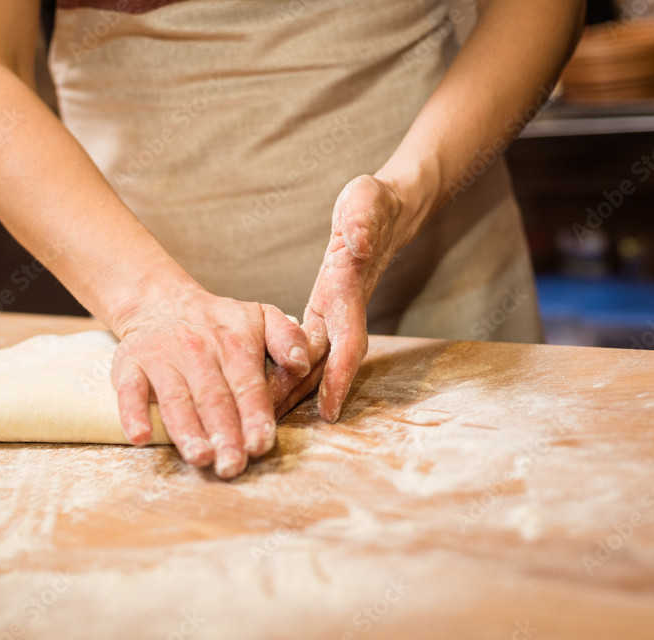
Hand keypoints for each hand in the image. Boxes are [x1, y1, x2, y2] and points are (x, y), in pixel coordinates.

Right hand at [110, 284, 310, 478]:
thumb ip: (288, 337)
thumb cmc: (218, 321)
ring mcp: (162, 359)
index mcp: (234, 344)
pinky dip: (132, 413)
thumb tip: (303, 364)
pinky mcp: (130, 365)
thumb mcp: (261, 315)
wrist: (160, 300)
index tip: (261, 444)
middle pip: (213, 399)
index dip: (254, 415)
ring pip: (175, 399)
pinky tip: (140, 437)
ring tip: (200, 458)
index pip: (247, 385)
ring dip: (186, 430)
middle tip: (233, 465)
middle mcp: (198, 352)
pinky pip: (129, 390)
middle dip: (224, 434)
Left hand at [271, 174, 426, 421]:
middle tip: (274, 425)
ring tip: (265, 418)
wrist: (388, 211)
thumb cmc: (374, 204)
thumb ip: (362, 222)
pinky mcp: (326, 310)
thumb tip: (357, 243)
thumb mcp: (366, 201)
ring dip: (294, 387)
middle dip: (304, 395)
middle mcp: (345, 308)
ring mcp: (337, 312)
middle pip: (327, 362)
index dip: (339, 376)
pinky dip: (292, 368)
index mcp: (350, 289)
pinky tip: (269, 385)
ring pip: (316, 360)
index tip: (330, 408)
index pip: (348, 342)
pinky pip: (309, 347)